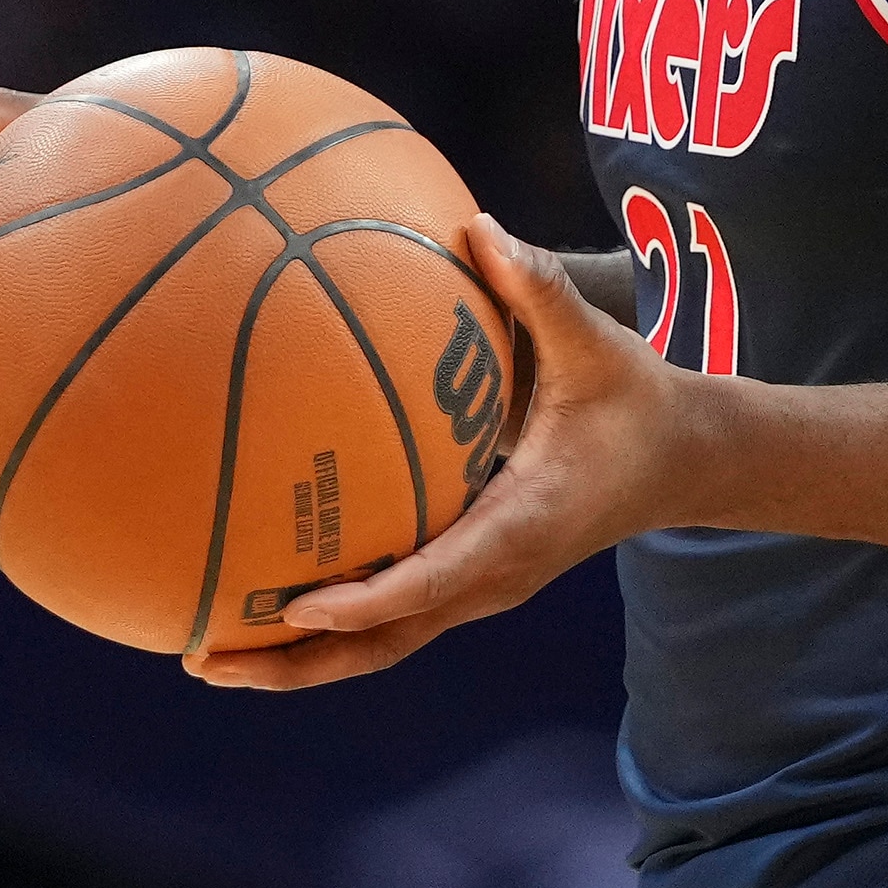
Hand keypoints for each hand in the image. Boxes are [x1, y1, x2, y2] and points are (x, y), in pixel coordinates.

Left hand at [193, 212, 713, 690]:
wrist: (683, 462)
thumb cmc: (634, 399)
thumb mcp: (596, 344)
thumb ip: (536, 288)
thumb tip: (476, 223)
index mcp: (518, 530)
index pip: (430, 583)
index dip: (362, 600)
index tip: (293, 607)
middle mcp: (491, 576)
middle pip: (382, 644)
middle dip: (294, 664)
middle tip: (203, 657)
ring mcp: (478, 587)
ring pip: (378, 645)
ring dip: (296, 658)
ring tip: (205, 652)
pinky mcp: (468, 579)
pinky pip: (388, 616)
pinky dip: (324, 623)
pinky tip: (260, 599)